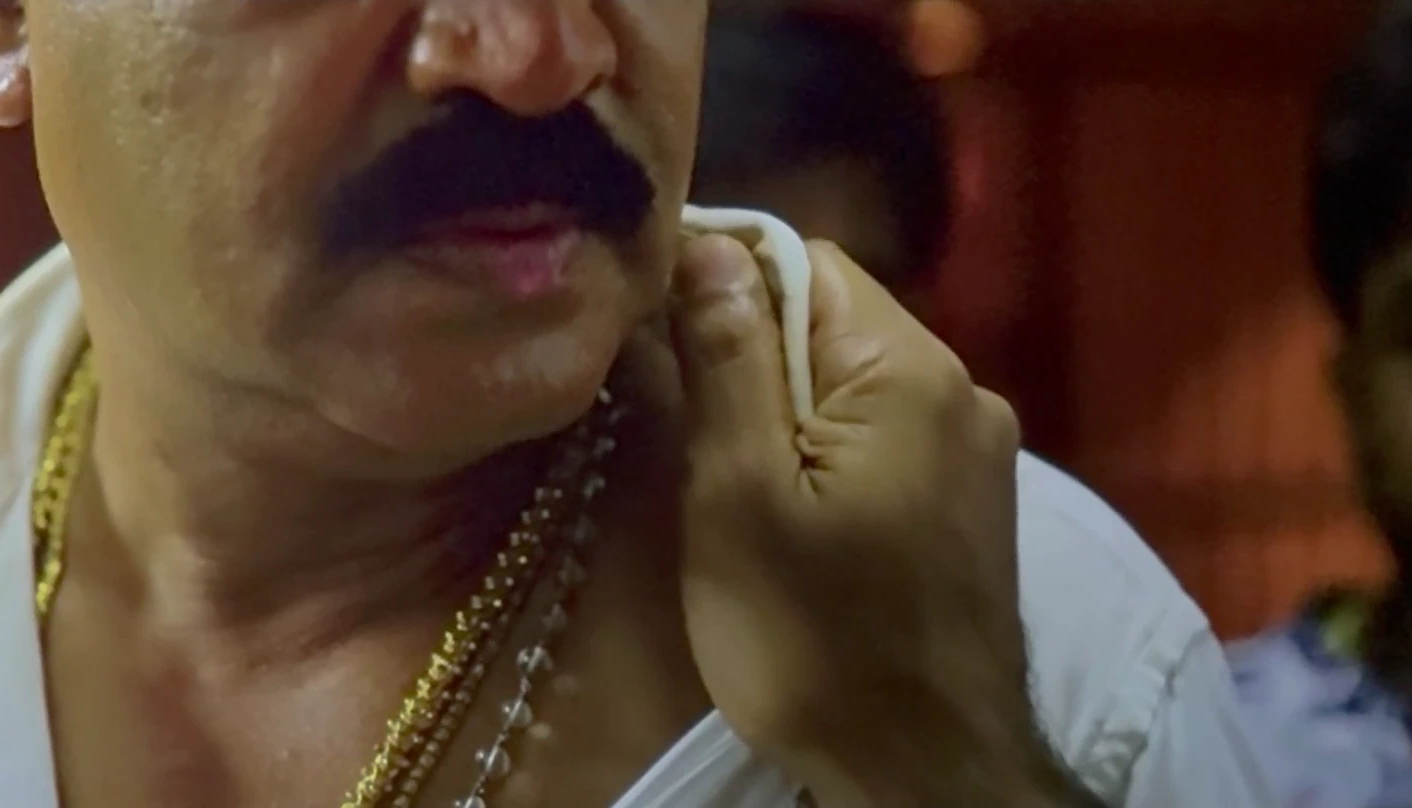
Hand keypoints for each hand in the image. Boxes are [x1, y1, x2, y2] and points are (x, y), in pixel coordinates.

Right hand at [623, 235, 1065, 805]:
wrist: (927, 775)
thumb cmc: (815, 640)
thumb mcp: (739, 497)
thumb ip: (727, 361)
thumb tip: (708, 245)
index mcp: (910, 371)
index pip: (804, 260)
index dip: (719, 279)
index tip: (650, 331)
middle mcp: (963, 390)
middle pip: (830, 323)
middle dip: (746, 356)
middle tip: (674, 421)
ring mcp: (977, 453)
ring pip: (852, 386)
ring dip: (780, 412)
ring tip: (721, 475)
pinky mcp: (971, 507)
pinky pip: (883, 439)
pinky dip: (824, 454)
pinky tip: (785, 512)